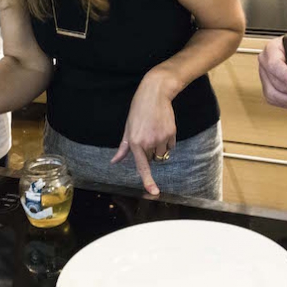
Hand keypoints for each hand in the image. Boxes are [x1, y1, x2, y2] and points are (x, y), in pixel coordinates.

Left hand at [111, 70, 177, 195]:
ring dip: (159, 147)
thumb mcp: (127, 128)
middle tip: (147, 136)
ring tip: (155, 130)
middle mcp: (149, 142)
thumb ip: (123, 148)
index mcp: (135, 142)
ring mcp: (161, 138)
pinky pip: (171, 145)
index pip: (142, 166)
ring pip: (162, 153)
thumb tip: (114, 161)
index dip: (148, 181)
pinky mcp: (172, 133)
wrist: (155, 93)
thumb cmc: (138, 110)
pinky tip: (163, 128)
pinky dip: (168, 141)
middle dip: (149, 152)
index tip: (154, 192)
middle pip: (152, 159)